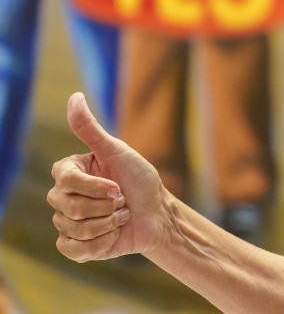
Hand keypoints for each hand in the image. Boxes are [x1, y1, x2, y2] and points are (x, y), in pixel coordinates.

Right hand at [48, 93, 169, 261]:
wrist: (157, 214)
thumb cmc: (141, 180)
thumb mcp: (118, 151)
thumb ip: (91, 129)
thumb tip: (74, 97)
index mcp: (69, 172)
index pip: (66, 180)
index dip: (95, 187)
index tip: (118, 187)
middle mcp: (63, 196)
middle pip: (69, 207)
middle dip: (106, 206)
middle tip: (122, 202)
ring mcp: (66, 221)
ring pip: (74, 229)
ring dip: (108, 224)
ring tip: (121, 216)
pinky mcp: (74, 246)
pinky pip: (74, 250)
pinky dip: (101, 243)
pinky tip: (114, 234)